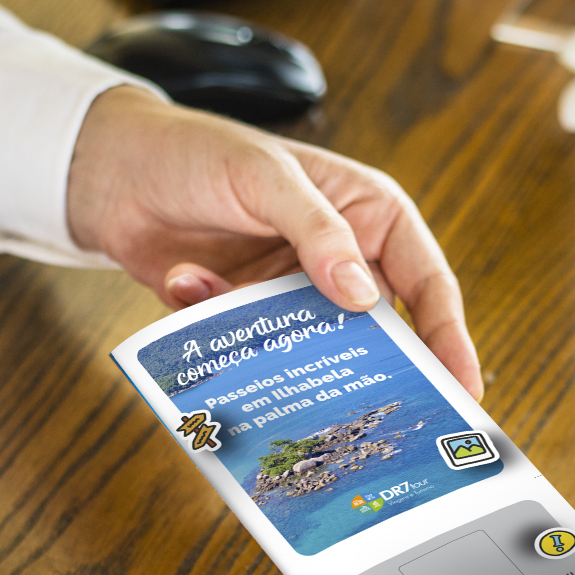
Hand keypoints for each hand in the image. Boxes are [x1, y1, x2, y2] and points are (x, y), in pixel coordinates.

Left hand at [65, 86, 481, 398]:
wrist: (110, 173)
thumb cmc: (198, 153)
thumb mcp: (266, 178)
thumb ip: (317, 231)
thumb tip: (364, 295)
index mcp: (368, 215)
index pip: (427, 283)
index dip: (449, 338)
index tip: (464, 389)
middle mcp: (339, 259)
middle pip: (382, 331)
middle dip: (380, 371)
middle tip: (392, 422)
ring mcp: (293, 294)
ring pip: (316, 351)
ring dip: (292, 358)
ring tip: (278, 369)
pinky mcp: (247, 320)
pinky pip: (254, 351)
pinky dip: (222, 330)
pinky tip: (189, 283)